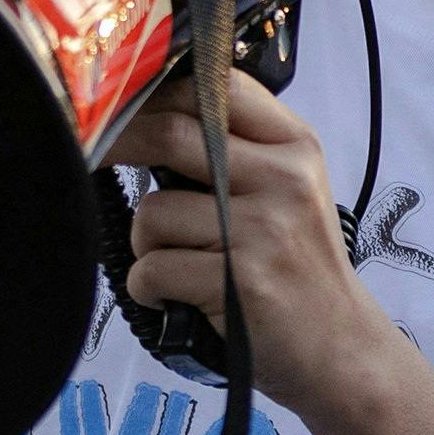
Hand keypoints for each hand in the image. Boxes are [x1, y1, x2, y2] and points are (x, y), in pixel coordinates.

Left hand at [110, 71, 406, 429]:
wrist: (342, 349)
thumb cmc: (300, 268)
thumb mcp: (290, 191)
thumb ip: (237, 150)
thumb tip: (149, 113)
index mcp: (294, 146)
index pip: (217, 85)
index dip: (156, 88)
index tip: (119, 102)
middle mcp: (283, 178)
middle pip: (172, 133)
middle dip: (118, 145)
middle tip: (90, 157)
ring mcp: (263, 231)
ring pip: (153, 211)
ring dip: (144, 243)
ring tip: (174, 265)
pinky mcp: (240, 282)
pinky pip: (153, 269)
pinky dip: (149, 288)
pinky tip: (176, 298)